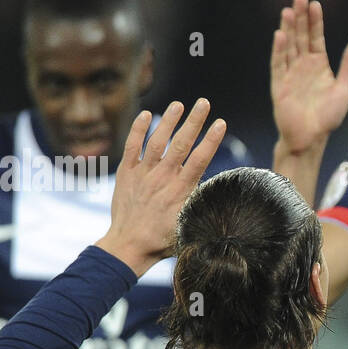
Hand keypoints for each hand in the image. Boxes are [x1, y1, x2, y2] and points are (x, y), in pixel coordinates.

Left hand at [97, 99, 225, 275]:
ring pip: (157, 141)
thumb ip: (201, 206)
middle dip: (194, 121)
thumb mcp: (189, 226)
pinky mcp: (126, 174)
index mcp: (181, 190)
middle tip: (204, 102)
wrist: (129, 246)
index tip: (221, 123)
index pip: (200, 159)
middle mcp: (163, 178)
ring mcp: (143, 174)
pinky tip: (146, 115)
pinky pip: (132, 146)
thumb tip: (219, 195)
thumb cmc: (162, 241)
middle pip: (181, 143)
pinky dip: (138, 130)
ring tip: (179, 104)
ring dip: (168, 121)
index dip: (211, 140)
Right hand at [270, 0, 347, 154]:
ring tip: (288, 10)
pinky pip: (279, 64)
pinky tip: (281, 35)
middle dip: (300, 17)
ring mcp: (290, 74)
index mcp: (319, 65)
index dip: (315, 22)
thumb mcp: (343, 88)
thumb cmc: (327, 117)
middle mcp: (303, 66)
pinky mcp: (280, 85)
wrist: (311, 138)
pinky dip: (279, 50)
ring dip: (288, 29)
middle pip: (300, 36)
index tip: (315, 4)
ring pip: (289, 46)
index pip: (316, 38)